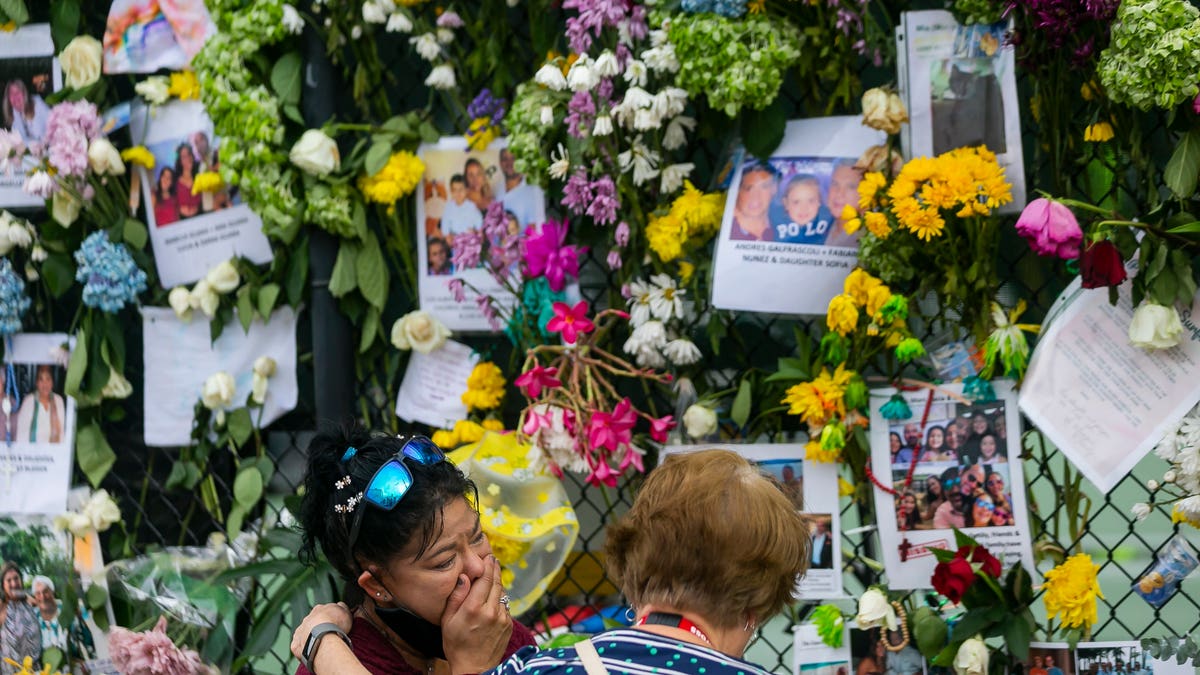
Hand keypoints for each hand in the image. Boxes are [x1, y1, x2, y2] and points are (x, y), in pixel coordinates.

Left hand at [290, 602, 351, 660]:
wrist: (322, 637)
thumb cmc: (335, 625)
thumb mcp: (346, 612)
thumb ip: (342, 607)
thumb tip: (340, 605)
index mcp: (319, 609)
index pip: (324, 611)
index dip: (330, 618)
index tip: (335, 624)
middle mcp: (307, 618)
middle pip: (313, 622)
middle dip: (319, 627)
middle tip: (328, 635)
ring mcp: (300, 630)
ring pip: (305, 633)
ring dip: (311, 637)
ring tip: (321, 645)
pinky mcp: (296, 643)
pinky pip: (298, 646)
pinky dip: (304, 648)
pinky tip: (311, 651)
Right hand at [442, 556, 512, 674]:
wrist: (474, 668)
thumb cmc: (456, 645)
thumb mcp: (447, 621)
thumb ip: (456, 597)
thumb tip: (465, 577)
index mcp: (473, 608)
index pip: (485, 579)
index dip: (488, 566)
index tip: (489, 557)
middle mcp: (491, 611)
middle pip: (496, 583)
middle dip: (495, 570)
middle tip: (493, 560)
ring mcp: (502, 618)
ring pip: (502, 593)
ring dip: (498, 584)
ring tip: (493, 577)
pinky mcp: (509, 625)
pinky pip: (505, 606)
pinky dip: (500, 600)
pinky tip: (494, 600)